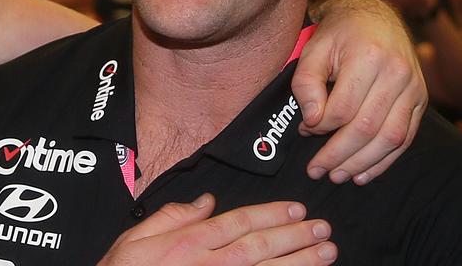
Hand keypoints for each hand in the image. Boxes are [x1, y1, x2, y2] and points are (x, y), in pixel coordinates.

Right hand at [98, 195, 335, 265]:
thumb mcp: (136, 238)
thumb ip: (173, 217)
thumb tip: (206, 202)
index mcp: (190, 244)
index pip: (240, 222)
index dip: (272, 214)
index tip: (297, 208)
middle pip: (261, 248)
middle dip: (296, 237)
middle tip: (323, 230)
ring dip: (300, 264)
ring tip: (326, 254)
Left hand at [295, 0, 426, 184]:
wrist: (375, 16)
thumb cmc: (339, 34)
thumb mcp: (313, 49)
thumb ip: (306, 83)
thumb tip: (311, 121)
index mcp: (368, 57)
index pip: (343, 108)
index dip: (319, 127)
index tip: (303, 131)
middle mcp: (397, 73)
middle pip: (367, 127)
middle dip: (338, 155)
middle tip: (316, 170)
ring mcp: (414, 88)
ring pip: (389, 138)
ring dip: (361, 164)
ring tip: (337, 177)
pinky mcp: (421, 100)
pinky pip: (405, 138)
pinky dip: (384, 161)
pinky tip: (364, 174)